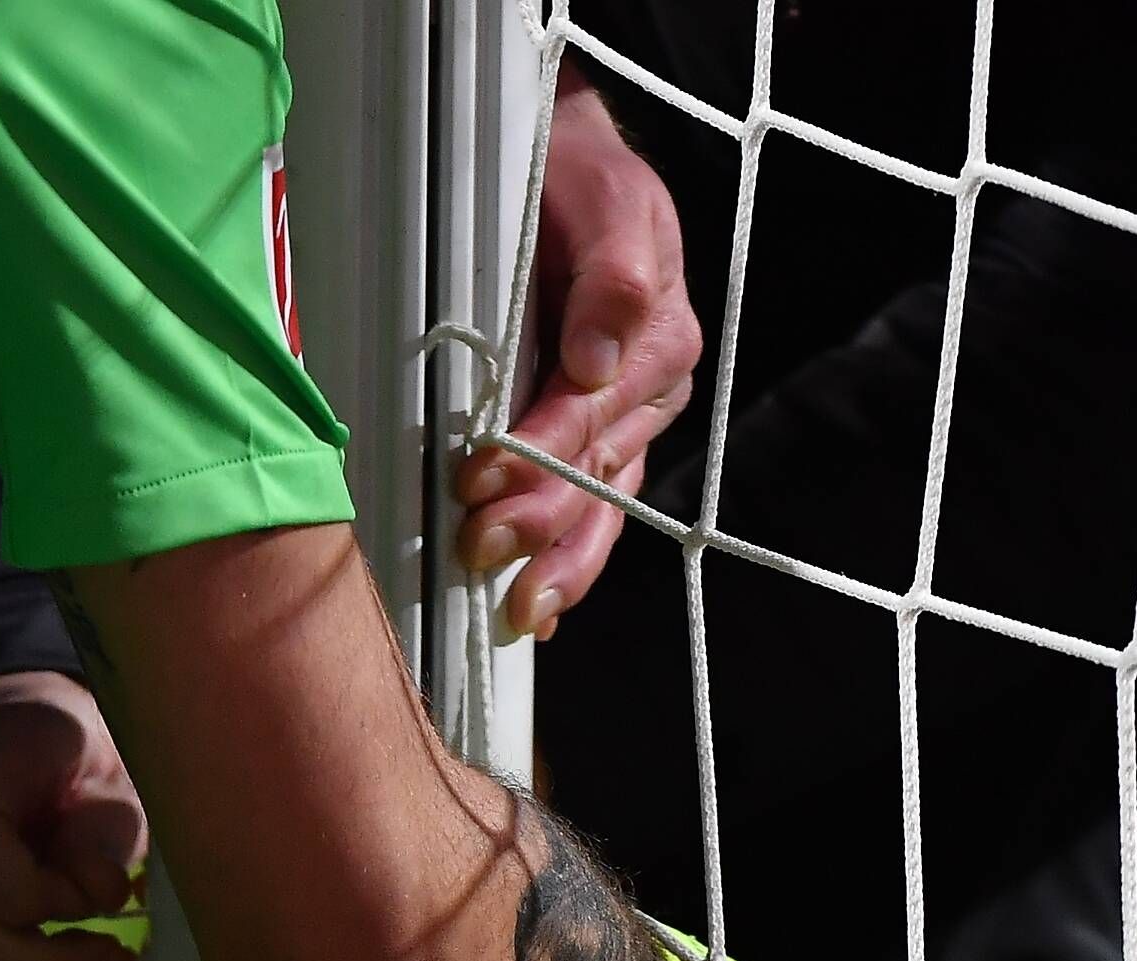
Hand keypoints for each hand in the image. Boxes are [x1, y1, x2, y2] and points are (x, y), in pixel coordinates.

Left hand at [452, 70, 699, 638]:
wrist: (569, 172)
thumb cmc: (578, 182)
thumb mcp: (606, 203)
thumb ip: (611, 276)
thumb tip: (596, 360)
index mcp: (659, 340)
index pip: (592, 414)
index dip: (537, 451)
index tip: (480, 476)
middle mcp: (651, 392)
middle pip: (593, 472)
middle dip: (536, 518)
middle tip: (477, 548)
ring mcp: (628, 424)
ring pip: (598, 507)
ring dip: (555, 560)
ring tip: (516, 612)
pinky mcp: (603, 443)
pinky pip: (595, 512)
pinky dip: (569, 559)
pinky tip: (542, 609)